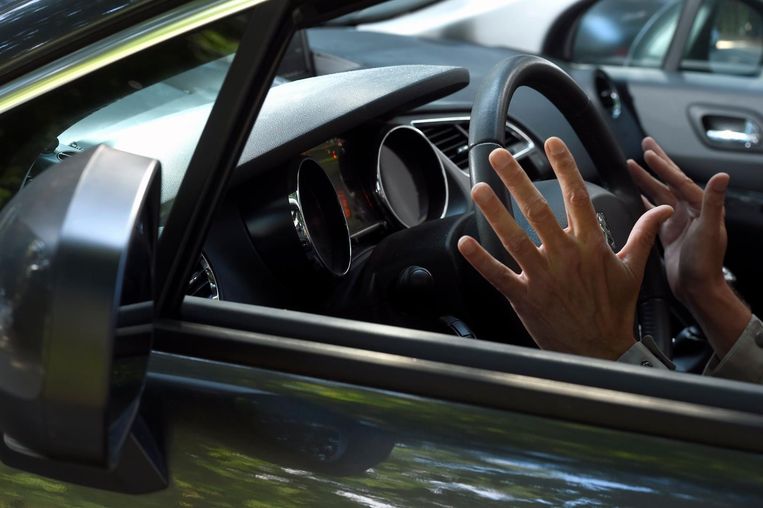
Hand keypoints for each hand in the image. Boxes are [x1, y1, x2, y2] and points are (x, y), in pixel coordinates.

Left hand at [458, 137, 672, 359]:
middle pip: (537, 209)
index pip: (577, 196)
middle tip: (498, 156)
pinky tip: (466, 242)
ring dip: (495, 211)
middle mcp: (565, 255)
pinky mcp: (525, 297)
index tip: (552, 142)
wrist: (601, 351)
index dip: (564, 166)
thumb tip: (661, 210)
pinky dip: (481, 259)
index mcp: (591, 245)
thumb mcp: (634, 269)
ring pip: (514, 237)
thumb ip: (641, 234)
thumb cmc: (615, 310)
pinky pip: (498, 274)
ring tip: (480, 188)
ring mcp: (543, 276)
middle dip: (516, 178)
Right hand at [627, 137, 749, 355]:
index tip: (649, 152)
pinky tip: (634, 195)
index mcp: (701, 207)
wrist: (697, 289)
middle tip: (645, 145)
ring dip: (646, 180)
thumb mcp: (710, 230)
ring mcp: (677, 222)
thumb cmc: (705, 263)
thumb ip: (714, 201)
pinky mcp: (667, 233)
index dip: (663, 165)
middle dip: (657, 163)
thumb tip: (722, 176)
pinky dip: (643, 200)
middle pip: (669, 181)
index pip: (679, 180)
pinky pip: (652, 211)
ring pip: (658, 194)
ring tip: (632, 166)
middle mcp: (690, 211)